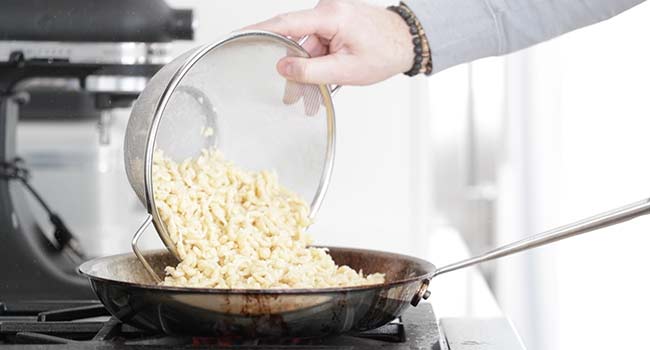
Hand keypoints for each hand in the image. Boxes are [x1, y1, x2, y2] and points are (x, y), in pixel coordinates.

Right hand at [245, 0, 413, 85]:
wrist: (407, 42)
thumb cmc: (386, 52)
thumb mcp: (346, 70)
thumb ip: (311, 71)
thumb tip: (282, 68)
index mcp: (331, 15)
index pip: (286, 23)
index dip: (259, 30)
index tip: (238, 35)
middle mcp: (329, 10)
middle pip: (297, 41)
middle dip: (294, 69)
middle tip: (291, 95)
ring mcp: (332, 16)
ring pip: (308, 46)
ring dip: (309, 70)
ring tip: (314, 94)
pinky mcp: (335, 23)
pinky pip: (318, 44)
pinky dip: (319, 63)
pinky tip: (324, 79)